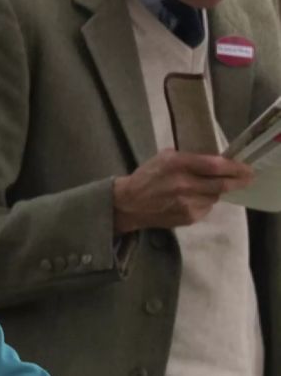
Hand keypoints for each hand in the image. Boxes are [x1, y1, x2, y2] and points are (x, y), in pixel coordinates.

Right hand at [112, 149, 253, 234]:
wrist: (128, 204)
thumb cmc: (146, 176)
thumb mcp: (165, 158)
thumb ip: (190, 158)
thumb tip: (216, 161)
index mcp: (178, 165)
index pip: (216, 166)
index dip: (235, 167)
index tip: (246, 168)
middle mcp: (184, 185)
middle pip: (222, 185)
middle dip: (237, 181)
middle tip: (246, 178)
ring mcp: (186, 204)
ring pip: (215, 197)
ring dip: (216, 192)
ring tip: (206, 188)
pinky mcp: (187, 218)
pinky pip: (206, 209)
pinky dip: (204, 203)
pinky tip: (192, 200)